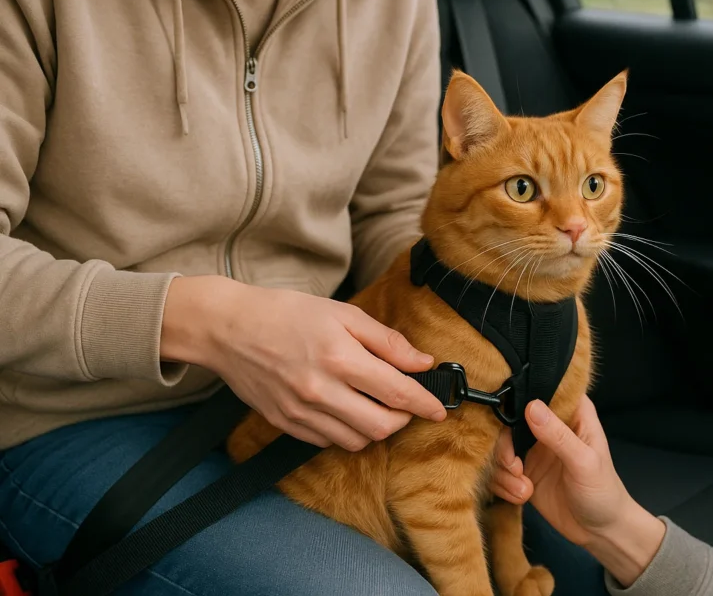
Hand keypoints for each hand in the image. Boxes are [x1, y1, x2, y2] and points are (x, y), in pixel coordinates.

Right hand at [161, 276, 445, 450]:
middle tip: (404, 404)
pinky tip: (344, 409)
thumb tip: (422, 362)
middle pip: (380, 427)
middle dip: (402, 420)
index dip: (425, 404)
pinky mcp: (284, 424)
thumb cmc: (288, 314)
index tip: (439, 410)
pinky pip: (327, 442)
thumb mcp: (343, 314)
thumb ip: (386, 341)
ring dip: (374, 428)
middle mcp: (321, 391)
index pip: (397, 393)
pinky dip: (345, 432)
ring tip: (374, 405)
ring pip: (355, 441)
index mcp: (340, 358)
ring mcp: (300, 412)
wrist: (229, 328)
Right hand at [491, 396, 665, 585]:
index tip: (510, 415)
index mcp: (571, 414)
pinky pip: (499, 472)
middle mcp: (549, 427)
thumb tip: (531, 406)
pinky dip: (504, 485)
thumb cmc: (603, 492)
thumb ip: (558, 436)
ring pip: (500, 448)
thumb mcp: (584, 462)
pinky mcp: (522, 473)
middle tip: (513, 466)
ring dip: (504, 471)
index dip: (522, 396)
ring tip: (523, 489)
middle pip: (510, 420)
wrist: (600, 533)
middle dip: (504, 446)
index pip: (544, 389)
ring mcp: (533, 450)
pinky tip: (523, 496)